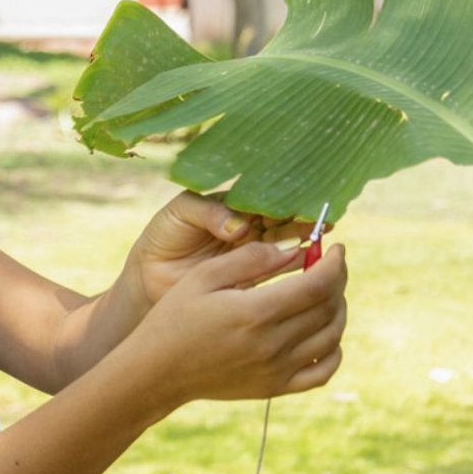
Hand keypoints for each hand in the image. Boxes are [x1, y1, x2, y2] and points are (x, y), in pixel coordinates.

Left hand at [127, 191, 329, 305]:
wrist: (149, 273)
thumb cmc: (164, 235)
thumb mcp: (180, 213)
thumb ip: (208, 212)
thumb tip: (239, 227)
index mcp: (235, 205)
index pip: (267, 196)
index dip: (287, 196)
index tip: (305, 199)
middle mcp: (250, 227)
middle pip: (284, 219)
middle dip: (304, 218)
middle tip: (322, 220)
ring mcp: (252, 252)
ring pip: (286, 243)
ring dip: (304, 241)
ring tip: (320, 239)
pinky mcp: (250, 277)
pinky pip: (277, 270)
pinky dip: (294, 267)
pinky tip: (307, 263)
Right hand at [131, 240, 347, 405]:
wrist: (157, 370)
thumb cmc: (175, 317)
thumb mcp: (203, 276)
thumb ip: (250, 258)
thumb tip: (293, 249)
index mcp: (255, 312)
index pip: (318, 284)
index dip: (334, 263)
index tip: (335, 248)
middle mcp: (272, 344)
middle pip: (329, 307)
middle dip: (337, 280)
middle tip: (328, 265)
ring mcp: (277, 370)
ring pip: (332, 336)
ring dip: (338, 309)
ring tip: (325, 292)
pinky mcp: (275, 388)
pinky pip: (323, 370)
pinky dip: (334, 349)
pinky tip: (323, 332)